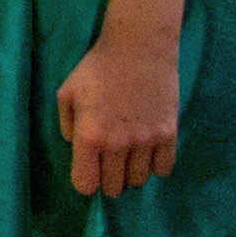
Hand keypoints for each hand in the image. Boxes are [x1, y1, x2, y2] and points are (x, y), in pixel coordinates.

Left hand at [56, 17, 185, 196]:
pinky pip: (164, 168)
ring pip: (138, 180)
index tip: (87, 171)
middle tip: (107, 166)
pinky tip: (147, 155)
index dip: (85, 181)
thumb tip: (76, 148)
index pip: (86, 184)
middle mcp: (118, 144)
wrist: (139, 49)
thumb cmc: (97, 69)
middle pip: (113, 187)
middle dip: (107, 181)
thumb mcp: (66, 93)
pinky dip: (154, 167)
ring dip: (130, 174)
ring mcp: (146, 141)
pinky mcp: (169, 134)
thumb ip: (67, 126)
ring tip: (127, 159)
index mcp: (89, 136)